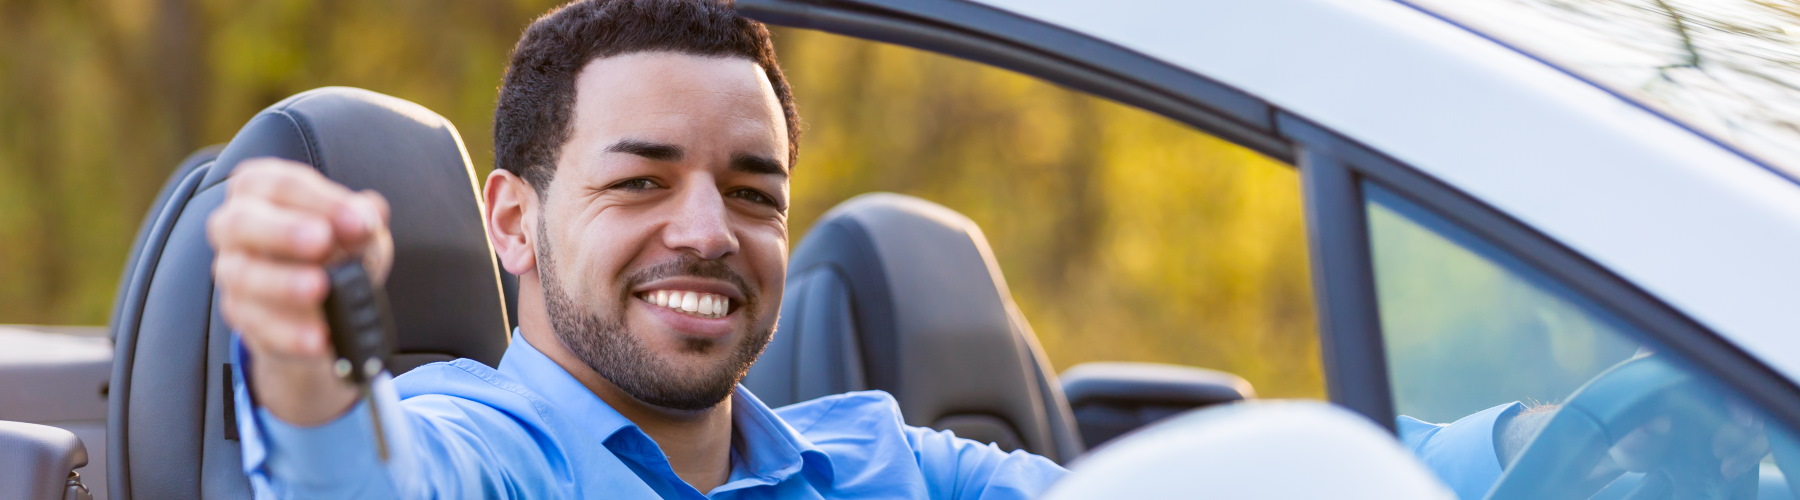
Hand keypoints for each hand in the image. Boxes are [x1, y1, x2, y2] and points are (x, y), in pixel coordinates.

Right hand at [208, 158, 393, 425]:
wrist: (323, 307)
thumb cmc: (336, 251)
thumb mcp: (358, 229)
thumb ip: (363, 217)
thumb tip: (367, 215)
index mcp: (263, 189)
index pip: (281, 184)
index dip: (320, 201)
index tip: (357, 221)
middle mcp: (236, 226)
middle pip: (241, 222)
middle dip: (283, 231)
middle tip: (322, 241)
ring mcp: (233, 271)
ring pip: (242, 276)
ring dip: (283, 283)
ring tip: (320, 289)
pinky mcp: (240, 314)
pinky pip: (257, 324)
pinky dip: (290, 332)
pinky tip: (319, 336)